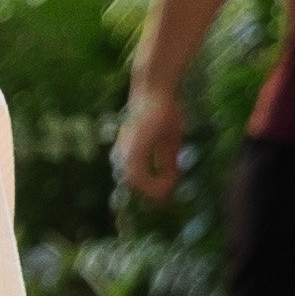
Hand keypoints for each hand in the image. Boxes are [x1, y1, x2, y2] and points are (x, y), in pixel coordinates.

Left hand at [115, 82, 188, 207]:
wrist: (157, 94)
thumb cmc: (164, 114)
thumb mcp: (169, 144)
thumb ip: (167, 163)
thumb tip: (172, 184)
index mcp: (129, 154)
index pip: (135, 181)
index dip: (151, 192)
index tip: (165, 200)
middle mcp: (122, 154)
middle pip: (134, 185)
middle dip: (152, 195)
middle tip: (168, 201)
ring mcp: (125, 152)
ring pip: (135, 183)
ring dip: (154, 190)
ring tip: (169, 191)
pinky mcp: (132, 149)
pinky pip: (138, 176)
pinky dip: (152, 184)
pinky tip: (166, 184)